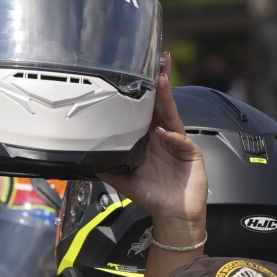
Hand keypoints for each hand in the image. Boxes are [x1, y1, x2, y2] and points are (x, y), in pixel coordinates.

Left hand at [98, 53, 206, 245]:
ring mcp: (179, 143)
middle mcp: (165, 136)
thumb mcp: (124, 180)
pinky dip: (172, 136)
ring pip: (172, 115)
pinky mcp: (191, 153)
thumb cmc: (153, 196)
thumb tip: (85, 160)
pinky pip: (181, 140)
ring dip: (167, 98)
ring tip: (161, 81)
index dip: (145, 91)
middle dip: (161, 82)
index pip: (147, 109)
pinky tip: (162, 133)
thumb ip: (107, 167)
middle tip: (159, 61)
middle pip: (162, 104)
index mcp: (150, 138)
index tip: (141, 72)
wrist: (173, 215)